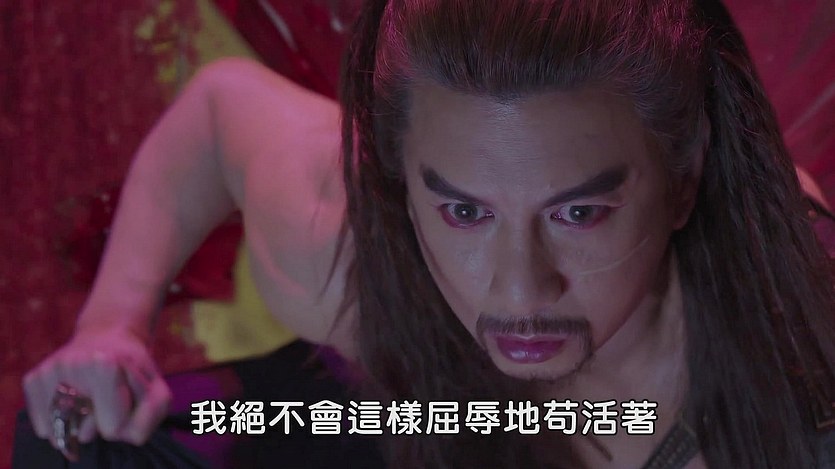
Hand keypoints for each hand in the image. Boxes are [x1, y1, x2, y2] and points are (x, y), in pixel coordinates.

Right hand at [22, 325, 170, 457]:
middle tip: (108, 395)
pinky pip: (42, 424)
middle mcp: (73, 364)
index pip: (112, 428)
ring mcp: (51, 371)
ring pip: (62, 431)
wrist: (107, 335)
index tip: (126, 399)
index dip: (123, 419)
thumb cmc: (133, 370)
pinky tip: (71, 402)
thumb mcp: (156, 388)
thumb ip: (151, 415)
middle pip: (86, 432)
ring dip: (79, 423)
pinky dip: (57, 424)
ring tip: (91, 396)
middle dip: (101, 422)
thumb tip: (114, 432)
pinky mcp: (33, 378)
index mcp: (106, 365)